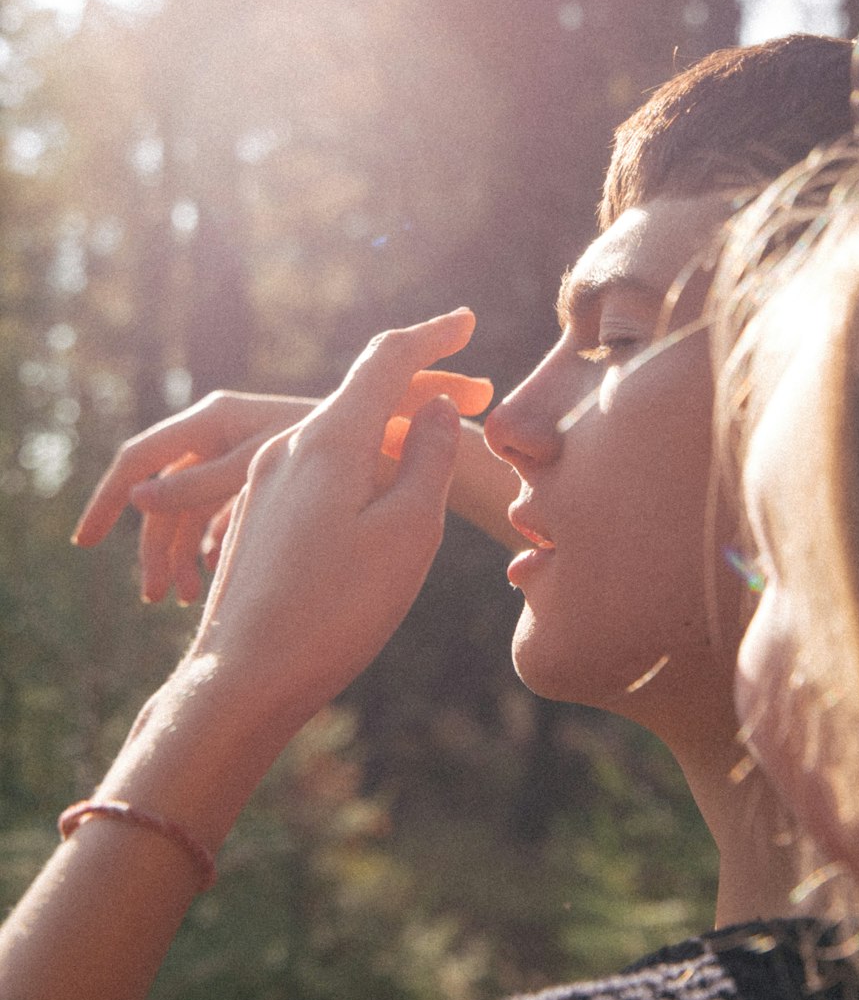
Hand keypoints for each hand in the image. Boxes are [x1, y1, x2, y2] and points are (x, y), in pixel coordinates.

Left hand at [187, 309, 475, 722]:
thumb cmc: (335, 611)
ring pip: (338, 437)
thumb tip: (435, 411)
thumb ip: (428, 461)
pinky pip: (316, 471)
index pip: (386, 361)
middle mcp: (287, 449)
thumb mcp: (407, 533)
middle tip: (475, 399)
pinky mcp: (256, 519)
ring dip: (388, 436)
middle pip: (361, 397)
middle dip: (419, 392)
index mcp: (327, 441)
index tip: (467, 319)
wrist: (241, 680)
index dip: (431, 336)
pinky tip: (375, 505)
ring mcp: (263, 484)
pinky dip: (358, 468)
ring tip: (431, 459)